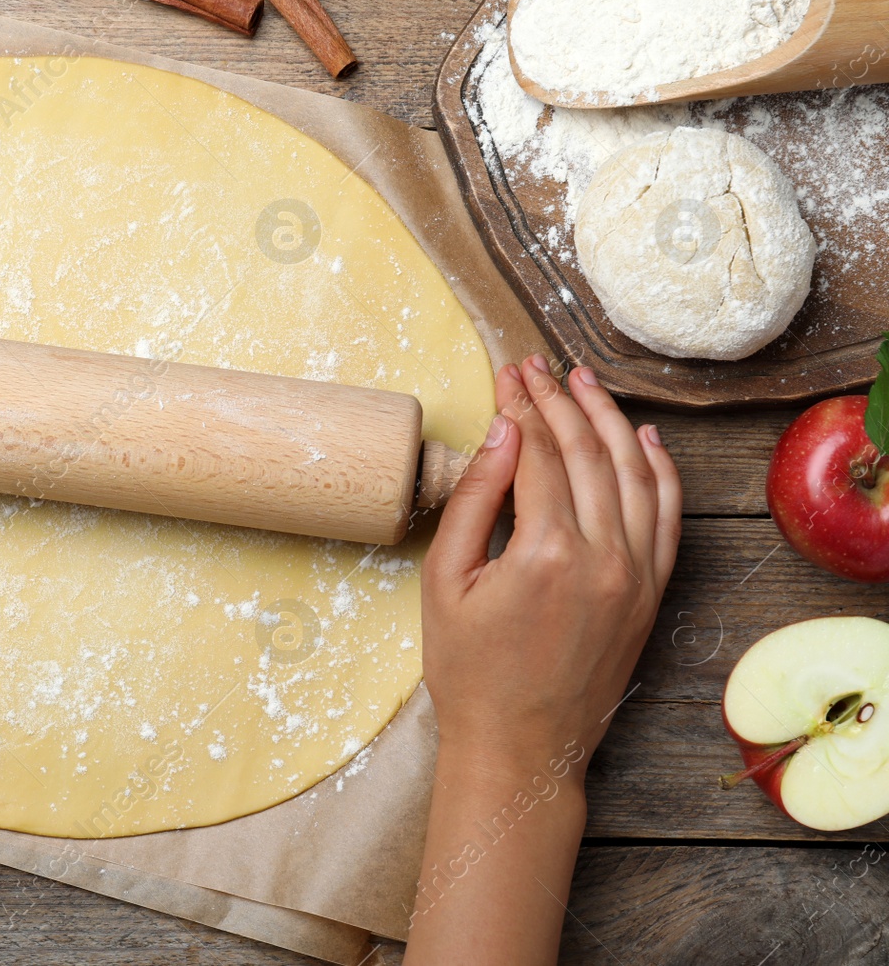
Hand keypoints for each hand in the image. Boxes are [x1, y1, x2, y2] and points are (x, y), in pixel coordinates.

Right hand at [422, 355, 681, 783]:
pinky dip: (659, 470)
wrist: (522, 746)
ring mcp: (636, 574)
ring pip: (633, 473)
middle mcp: (604, 557)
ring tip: (585, 382)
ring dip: (609, 420)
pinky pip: (667, 515)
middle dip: (560, 400)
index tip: (507, 374)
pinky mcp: (652, 592)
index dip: (522, 406)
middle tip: (536, 367)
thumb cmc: (471, 672)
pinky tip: (641, 438)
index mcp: (546, 553)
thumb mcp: (445, 581)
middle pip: (586, 452)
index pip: (538, 452)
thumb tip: (503, 432)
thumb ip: (477, 500)